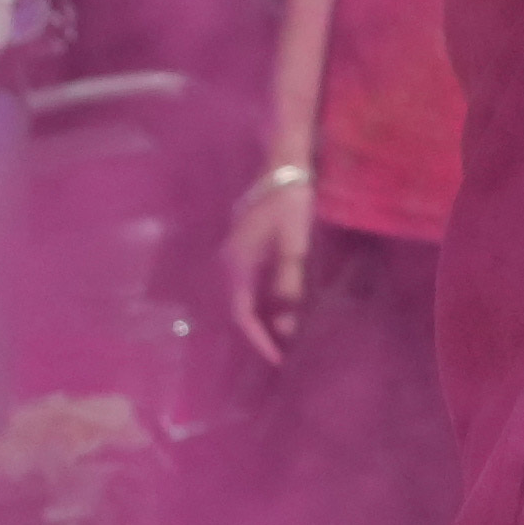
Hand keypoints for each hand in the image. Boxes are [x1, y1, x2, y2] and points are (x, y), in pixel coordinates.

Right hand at [216, 166, 321, 367]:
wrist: (283, 165)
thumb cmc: (289, 203)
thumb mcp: (293, 247)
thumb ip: (288, 286)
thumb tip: (286, 327)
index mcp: (237, 265)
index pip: (242, 314)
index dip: (259, 340)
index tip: (278, 359)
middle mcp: (230, 263)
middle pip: (240, 308)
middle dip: (260, 333)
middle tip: (283, 354)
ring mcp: (236, 254)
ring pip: (245, 296)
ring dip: (263, 317)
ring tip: (284, 338)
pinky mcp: (246, 247)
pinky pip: (251, 284)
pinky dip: (265, 301)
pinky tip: (282, 308)